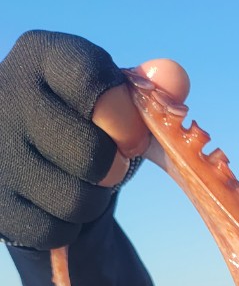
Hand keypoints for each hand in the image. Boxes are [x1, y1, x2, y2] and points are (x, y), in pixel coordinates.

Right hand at [0, 30, 188, 249]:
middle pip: (90, 154)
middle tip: (111, 165)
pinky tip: (56, 203)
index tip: (130, 133)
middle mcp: (5, 95)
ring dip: (93, 201)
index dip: (125, 116)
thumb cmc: (86, 123)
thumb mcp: (116, 99)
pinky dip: (68, 227)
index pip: (89, 79)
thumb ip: (149, 89)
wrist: (36, 164)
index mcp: (40, 55)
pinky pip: (53, 230)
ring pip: (73, 200)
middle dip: (114, 168)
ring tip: (83, 183)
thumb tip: (175, 78)